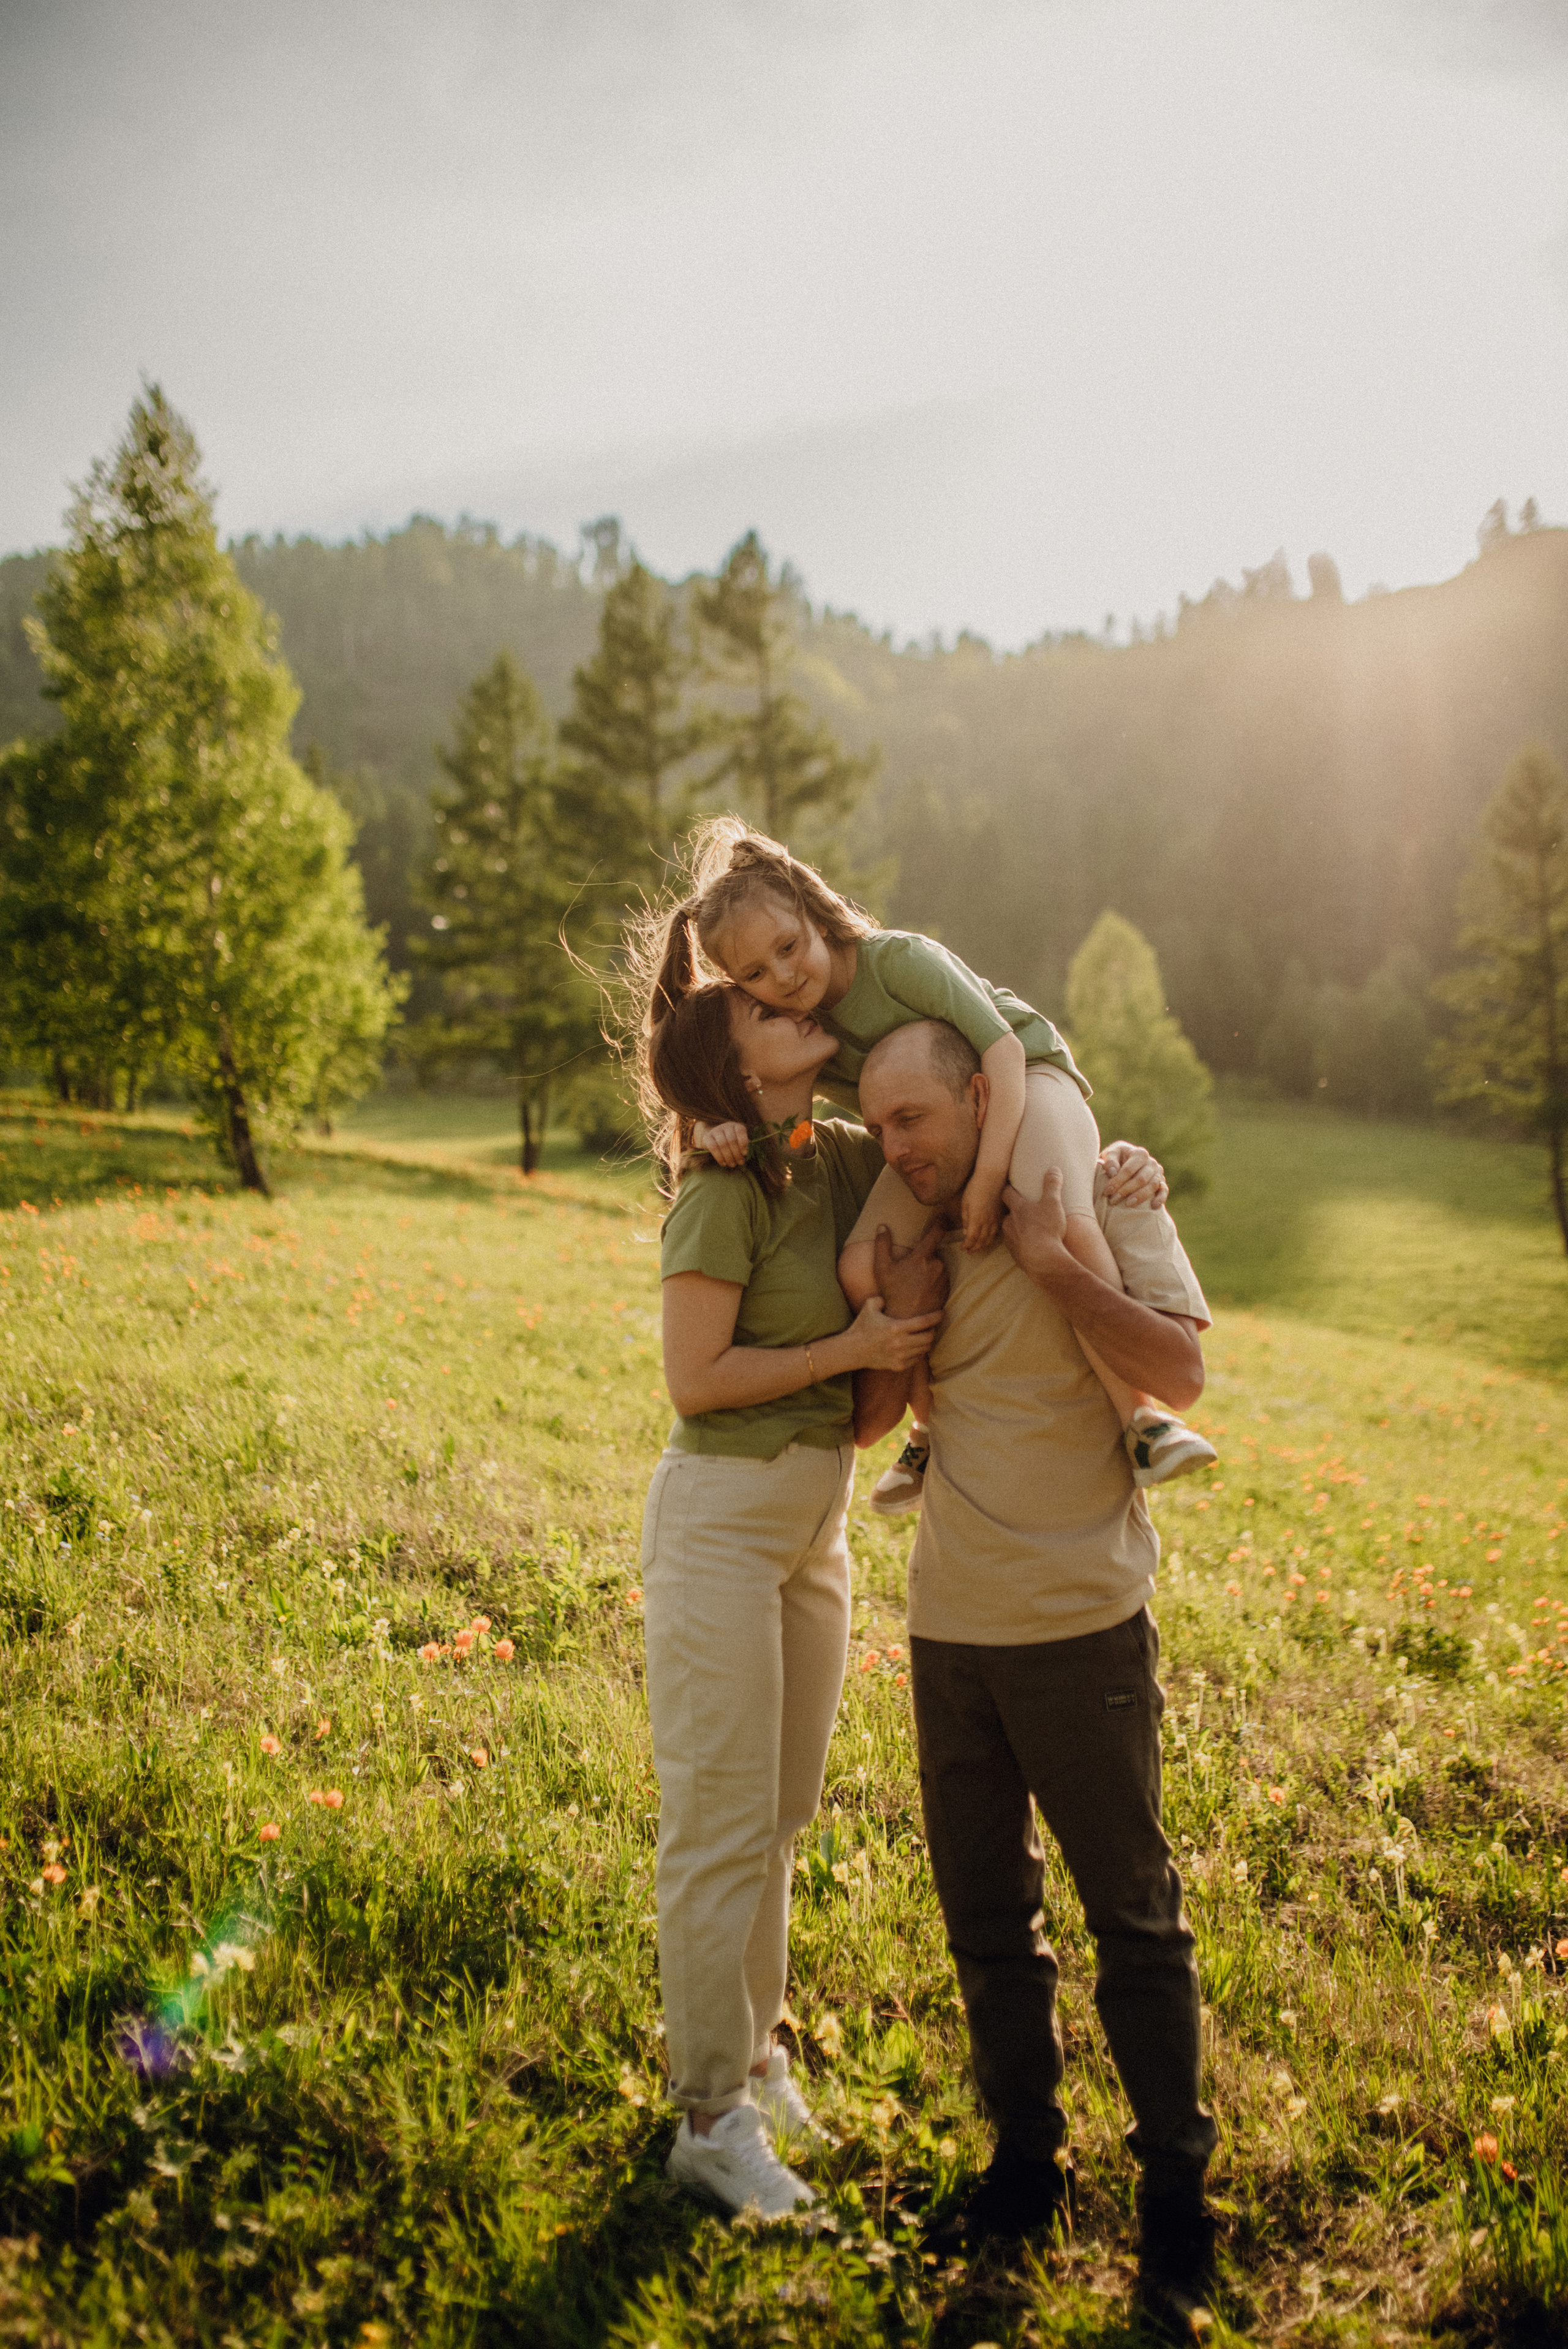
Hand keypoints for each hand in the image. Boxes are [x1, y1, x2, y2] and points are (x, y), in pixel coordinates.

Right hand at [695, 1119, 750, 1169]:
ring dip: (728, 1157)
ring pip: (722, 1144)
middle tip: (740, 1163)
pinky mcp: (707, 1137)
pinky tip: (723, 1163)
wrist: (713, 1139)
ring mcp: (715, 1131)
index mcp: (735, 1126)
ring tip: (732, 1165)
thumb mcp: (738, 1142)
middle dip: (737, 1153)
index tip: (745, 1153)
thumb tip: (745, 1153)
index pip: (740, 1131)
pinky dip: (719, 1157)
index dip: (743, 1142)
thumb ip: (743, 1146)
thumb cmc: (730, 1143)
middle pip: (732, 1139)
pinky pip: (713, 1147)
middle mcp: (725, 1126)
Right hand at [844, 1295, 942, 1372]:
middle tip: (930, 1327)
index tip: (941, 1313)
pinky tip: (914, 1347)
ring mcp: (900, 1356)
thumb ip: (881, 1298)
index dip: (936, 1317)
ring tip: (924, 1336)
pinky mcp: (898, 1365)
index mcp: (896, 1327)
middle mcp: (900, 1343)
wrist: (852, 1350)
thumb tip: (889, 1297)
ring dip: (926, 1342)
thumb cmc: (861, 1327)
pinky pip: (916, 1359)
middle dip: (932, 1331)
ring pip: (924, 1349)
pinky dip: (918, 1352)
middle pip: (928, 1337)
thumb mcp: (869, 1307)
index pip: (924, 1322)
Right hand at [871, 1218, 948, 1321]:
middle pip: (934, 1253)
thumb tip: (882, 1226)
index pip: (936, 1233)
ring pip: (939, 1267)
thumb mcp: (881, 1268)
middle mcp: (936, 1266)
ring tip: (916, 1283)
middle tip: (911, 1271)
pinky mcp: (947, 1290)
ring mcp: (943, 1279)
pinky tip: (922, 1290)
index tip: (943, 1216)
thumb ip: (882, 1245)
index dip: (940, 1222)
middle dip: (925, 1258)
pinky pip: (942, 1279)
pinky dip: (935, 1281)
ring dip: (931, 1270)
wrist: (905, 1318)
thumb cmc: (891, 1292)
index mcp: (922, 1257)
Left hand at [959, 1172, 1004, 1252]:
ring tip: (978, 1248)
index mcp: (976, 1219)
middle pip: (981, 1240)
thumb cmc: (975, 1188)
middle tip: (970, 1252)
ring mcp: (995, 1219)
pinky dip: (992, 1237)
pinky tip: (989, 1238)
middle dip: (975, 1248)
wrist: (992, 1177)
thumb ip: (965, 1219)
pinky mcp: (1001, 1214)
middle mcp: (987, 1222)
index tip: (963, 1248)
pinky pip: (997, 1230)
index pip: (971, 1239)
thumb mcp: (965, 1203)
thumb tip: (965, 1232)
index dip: (967, 1245)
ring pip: (990, 1237)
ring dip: (983, 1244)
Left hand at [999, 1169, 1069, 1284]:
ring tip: (1031, 1230)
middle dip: (1015, 1212)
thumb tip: (1054, 1169)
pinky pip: (1018, 1247)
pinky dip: (1023, 1245)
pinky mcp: (1016, 1255)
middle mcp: (1010, 1223)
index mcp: (1018, 1208)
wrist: (1043, 1261)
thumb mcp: (1053, 1203)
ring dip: (1019, 1229)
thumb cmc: (1047, 1229)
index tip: (1011, 1185)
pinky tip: (1033, 1246)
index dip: (1009, 1188)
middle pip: (1008, 1214)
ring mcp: (1011, 1240)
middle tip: (1025, 1209)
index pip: (1007, 1193)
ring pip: (1011, 1231)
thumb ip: (1052, 1185)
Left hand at [1099, 1140, 1167, 1208]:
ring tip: (1128, 1204)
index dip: (1117, 1181)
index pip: (1128, 1169)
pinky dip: (1161, 1198)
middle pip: (1141, 1179)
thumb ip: (1110, 1161)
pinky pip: (1164, 1191)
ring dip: (1140, 1196)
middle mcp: (1151, 1162)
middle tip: (1113, 1200)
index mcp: (1139, 1154)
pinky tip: (1153, 1206)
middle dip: (1126, 1190)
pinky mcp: (1161, 1183)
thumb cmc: (1115, 1159)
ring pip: (1152, 1185)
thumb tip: (1113, 1173)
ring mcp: (1158, 1173)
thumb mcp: (1109, 1155)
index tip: (1107, 1191)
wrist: (1125, 1162)